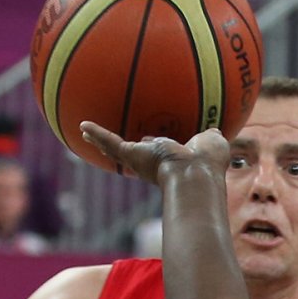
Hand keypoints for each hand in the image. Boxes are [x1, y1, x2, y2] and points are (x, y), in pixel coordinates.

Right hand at [79, 121, 230, 184]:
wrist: (196, 173)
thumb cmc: (208, 162)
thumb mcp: (211, 143)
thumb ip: (210, 137)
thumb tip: (214, 130)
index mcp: (171, 159)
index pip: (158, 152)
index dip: (152, 147)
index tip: (146, 141)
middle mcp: (153, 162)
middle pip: (133, 155)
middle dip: (122, 150)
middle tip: (107, 144)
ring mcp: (140, 160)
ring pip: (115, 149)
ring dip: (100, 141)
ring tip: (85, 133)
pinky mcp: (131, 155)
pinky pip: (111, 142)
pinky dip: (97, 134)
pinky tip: (83, 126)